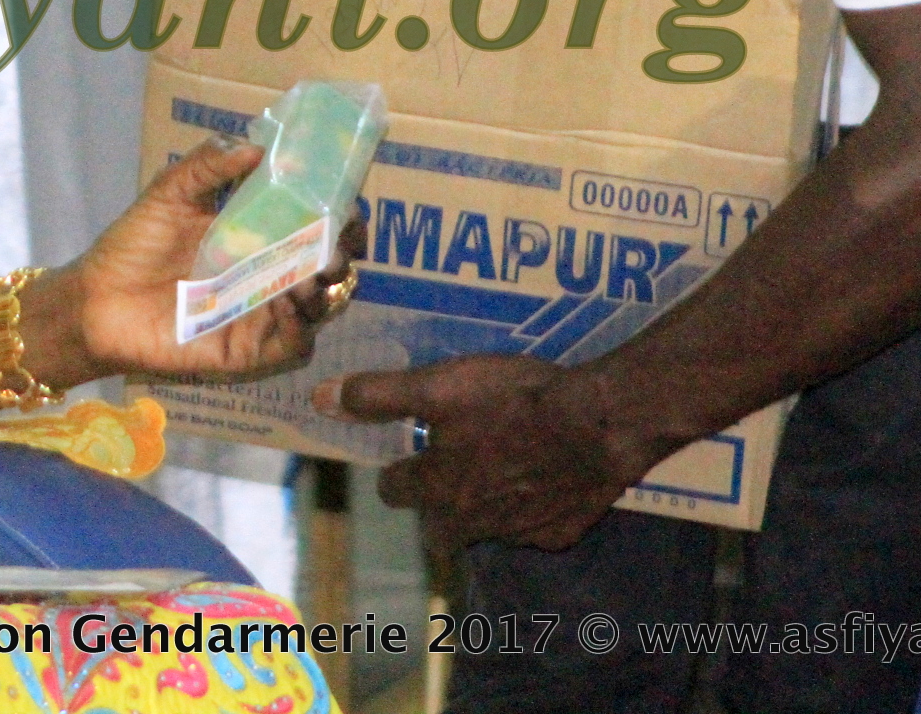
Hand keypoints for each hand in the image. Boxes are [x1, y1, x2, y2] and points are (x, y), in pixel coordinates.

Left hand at [66, 140, 368, 385]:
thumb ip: (208, 165)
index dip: (339, 215)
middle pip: (330, 265)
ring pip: (322, 305)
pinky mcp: (250, 350)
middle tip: (335, 245)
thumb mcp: (168, 194)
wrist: (96, 303)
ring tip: (310, 276)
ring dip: (327, 289)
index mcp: (257, 233)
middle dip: (344, 253)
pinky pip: (295, 345)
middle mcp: (268, 273)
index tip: (346, 204)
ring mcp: (262, 313)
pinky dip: (301, 329)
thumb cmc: (133, 245)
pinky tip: (287, 307)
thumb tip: (254, 145)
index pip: (315, 223)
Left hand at [317, 356, 662, 552]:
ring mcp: (520, 533)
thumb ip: (379, 396)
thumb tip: (322, 400)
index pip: (395, 492)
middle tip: (452, 473)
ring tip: (499, 470)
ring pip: (487, 528)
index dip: (397, 473)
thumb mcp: (439, 386)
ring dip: (485, 507)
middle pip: (440, 527)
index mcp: (439, 488)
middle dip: (437, 506)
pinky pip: (534, 528)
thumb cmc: (513, 401)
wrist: (598, 424)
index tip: (406, 457)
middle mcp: (473, 521)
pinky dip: (532, 508)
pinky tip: (543, 478)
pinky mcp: (560, 533)